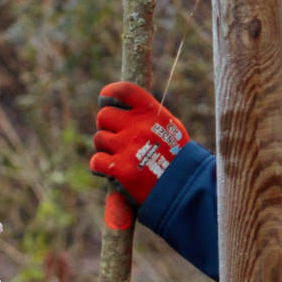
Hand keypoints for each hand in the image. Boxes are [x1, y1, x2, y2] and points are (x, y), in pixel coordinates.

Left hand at [89, 81, 187, 206]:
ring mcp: (127, 147)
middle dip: (107, 127)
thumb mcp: (170, 128)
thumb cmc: (178, 158)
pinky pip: (96, 161)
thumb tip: (122, 106)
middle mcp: (138, 126)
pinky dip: (100, 167)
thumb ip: (147, 115)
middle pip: (104, 116)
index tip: (105, 102)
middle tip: (117, 139)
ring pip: (99, 139)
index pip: (123, 91)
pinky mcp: (120, 169)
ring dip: (105, 149)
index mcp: (152, 113)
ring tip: (121, 158)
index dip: (109, 94)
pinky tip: (111, 172)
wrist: (185, 190)